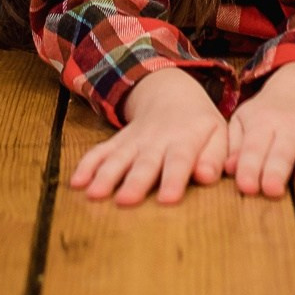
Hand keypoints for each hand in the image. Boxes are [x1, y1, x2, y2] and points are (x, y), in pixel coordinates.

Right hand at [71, 68, 228, 205]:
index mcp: (185, 139)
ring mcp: (133, 141)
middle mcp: (156, 141)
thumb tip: (206, 177)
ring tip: (94, 194)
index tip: (168, 199)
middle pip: (145, 163)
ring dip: (105, 175)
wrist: (172, 93)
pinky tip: (76, 182)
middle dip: (135, 182)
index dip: (174, 179)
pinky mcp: (117, 143)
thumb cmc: (199, 125)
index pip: (179, 160)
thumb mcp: (218, 134)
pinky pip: (99, 152)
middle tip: (126, 201)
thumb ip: (215, 157)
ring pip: (118, 158)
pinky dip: (87, 165)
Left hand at [227, 63, 294, 197]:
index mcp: (263, 124)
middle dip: (277, 170)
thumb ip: (234, 144)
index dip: (250, 166)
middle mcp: (290, 127)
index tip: (245, 186)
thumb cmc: (265, 114)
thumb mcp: (243, 121)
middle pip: (282, 151)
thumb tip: (228, 169)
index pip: (254, 147)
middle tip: (271, 190)